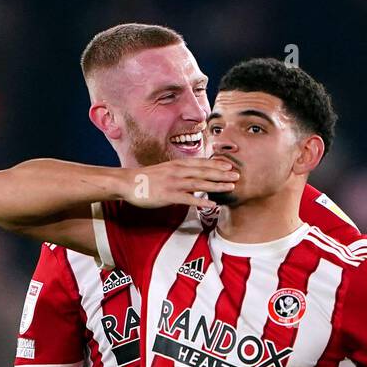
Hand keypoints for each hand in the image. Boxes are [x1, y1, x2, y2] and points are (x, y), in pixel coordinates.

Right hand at [120, 158, 236, 211]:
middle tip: (237, 175)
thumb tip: (189, 178)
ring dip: (216, 185)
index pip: (201, 163)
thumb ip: (178, 173)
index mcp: (177, 165)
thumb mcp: (164, 171)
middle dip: (222, 173)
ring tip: (230, 187)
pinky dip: (201, 200)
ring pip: (200, 183)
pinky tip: (212, 203)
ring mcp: (174, 183)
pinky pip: (188, 198)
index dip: (216, 164)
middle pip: (204, 171)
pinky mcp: (169, 195)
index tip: (229, 166)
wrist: (128, 182)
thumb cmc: (146, 179)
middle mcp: (178, 171)